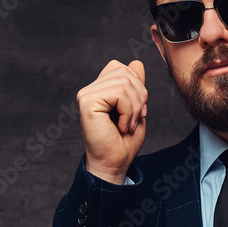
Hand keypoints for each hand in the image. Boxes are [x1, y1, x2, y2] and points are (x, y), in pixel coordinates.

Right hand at [76, 60, 148, 183]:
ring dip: (135, 107)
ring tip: (129, 125)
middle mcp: (90, 90)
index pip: (122, 67)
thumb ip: (135, 86)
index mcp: (99, 90)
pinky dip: (129, 111)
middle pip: (125, 72)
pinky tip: (122, 126)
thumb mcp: (136, 109)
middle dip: (140, 96)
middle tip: (136, 120)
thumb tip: (136, 62)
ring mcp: (86, 94)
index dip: (138, 86)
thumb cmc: (123, 142)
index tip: (139, 111)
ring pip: (124, 82)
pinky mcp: (87, 102)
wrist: (114, 164)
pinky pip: (119, 93)